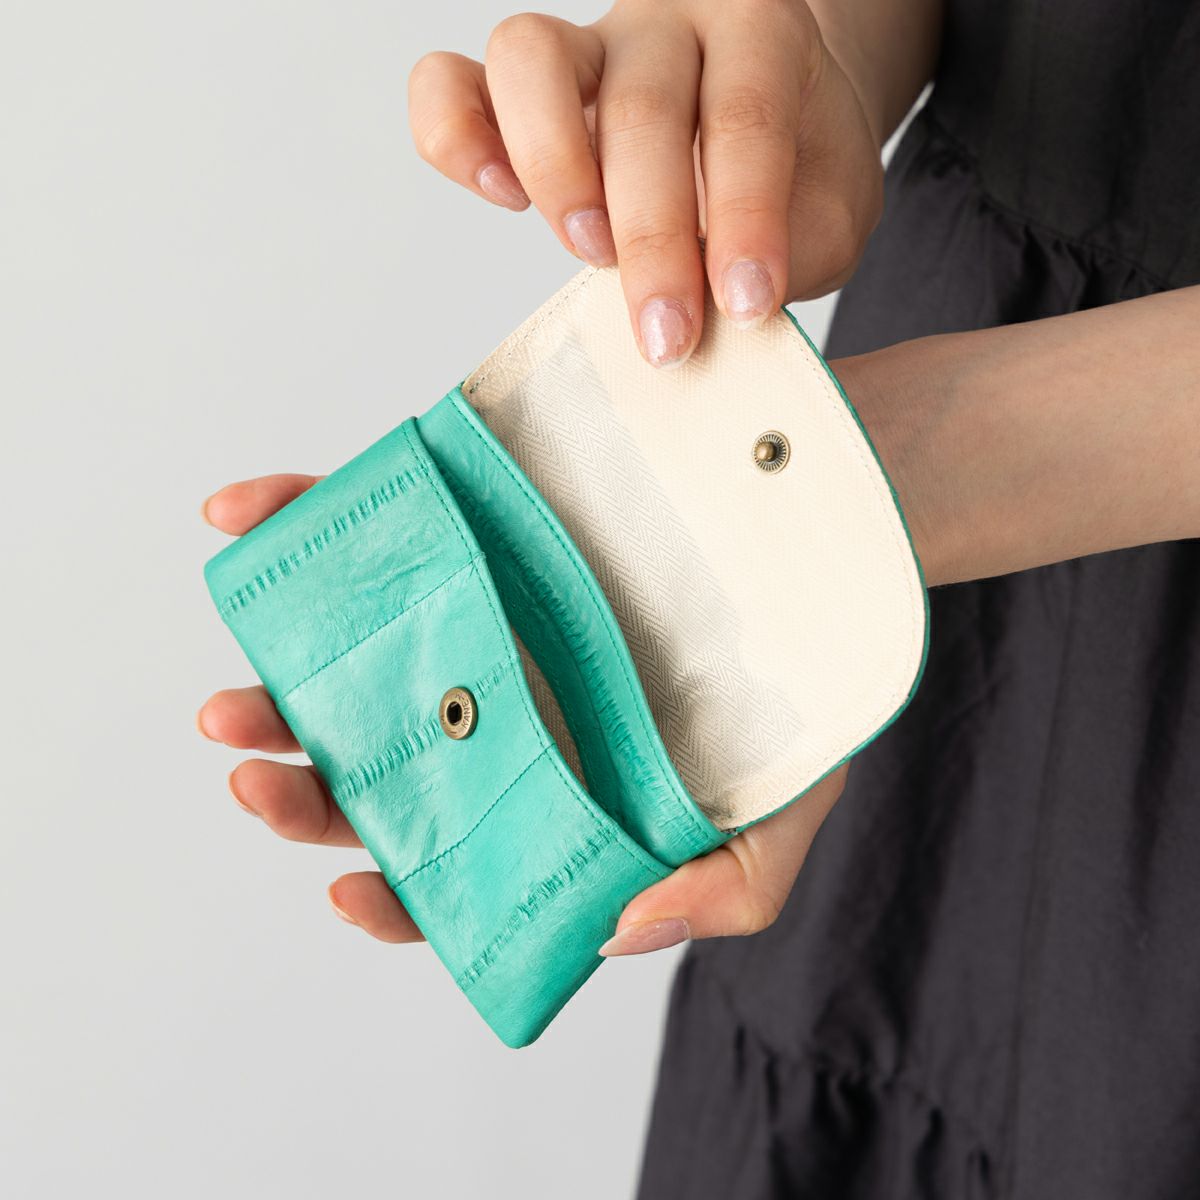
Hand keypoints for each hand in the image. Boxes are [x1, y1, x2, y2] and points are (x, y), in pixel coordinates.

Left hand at [198, 473, 847, 951]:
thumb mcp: (781, 810)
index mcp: (556, 790)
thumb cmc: (791, 695)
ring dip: (279, 682)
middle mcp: (502, 708)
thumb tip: (612, 931)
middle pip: (384, 769)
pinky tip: (238, 517)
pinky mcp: (472, 523)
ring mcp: (480, 616)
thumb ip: (720, 891)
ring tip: (233, 709)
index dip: (399, 892)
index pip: (462, 863)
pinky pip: (373, 522)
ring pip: (357, 662)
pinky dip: (295, 515)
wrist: (809, 542)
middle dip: (306, 792)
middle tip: (257, 784)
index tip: (356, 890)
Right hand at [408, 0, 883, 366]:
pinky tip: (500, 195)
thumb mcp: (829, 211)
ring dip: (554, 171)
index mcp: (760, 34)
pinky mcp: (520, 94)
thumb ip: (796, 250)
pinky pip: (451, 83)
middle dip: (653, 238)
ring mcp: (584, 48)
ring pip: (531, 60)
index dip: (745, 217)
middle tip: (666, 334)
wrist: (769, 117)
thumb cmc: (794, 171)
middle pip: (639, 107)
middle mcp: (666, 26)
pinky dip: (455, 137)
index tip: (747, 307)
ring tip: (589, 252)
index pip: (745, 115)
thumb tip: (730, 317)